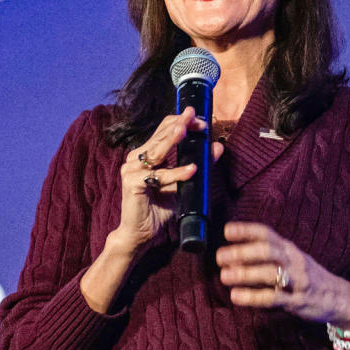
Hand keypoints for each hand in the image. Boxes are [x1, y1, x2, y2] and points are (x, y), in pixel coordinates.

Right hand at [110, 106, 224, 254]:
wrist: (142, 233)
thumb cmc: (159, 208)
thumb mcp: (183, 183)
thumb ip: (198, 164)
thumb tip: (217, 146)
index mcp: (147, 155)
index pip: (163, 130)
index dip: (181, 122)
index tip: (199, 120)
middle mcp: (137, 158)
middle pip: (159, 135)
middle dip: (179, 125)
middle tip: (194, 117)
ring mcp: (132, 169)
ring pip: (156, 151)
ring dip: (172, 140)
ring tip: (186, 130)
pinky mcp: (132, 183)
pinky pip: (159, 176)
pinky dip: (176, 173)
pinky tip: (191, 169)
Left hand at [215, 222, 349, 327]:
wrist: (340, 297)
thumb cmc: (307, 277)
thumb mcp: (291, 260)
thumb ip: (266, 258)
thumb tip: (232, 257)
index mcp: (288, 248)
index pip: (266, 234)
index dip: (246, 230)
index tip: (226, 230)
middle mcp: (293, 260)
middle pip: (267, 251)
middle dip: (242, 252)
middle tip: (220, 257)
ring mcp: (297, 280)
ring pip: (270, 273)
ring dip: (246, 274)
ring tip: (225, 276)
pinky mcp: (298, 301)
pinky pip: (274, 298)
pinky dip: (253, 297)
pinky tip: (237, 296)